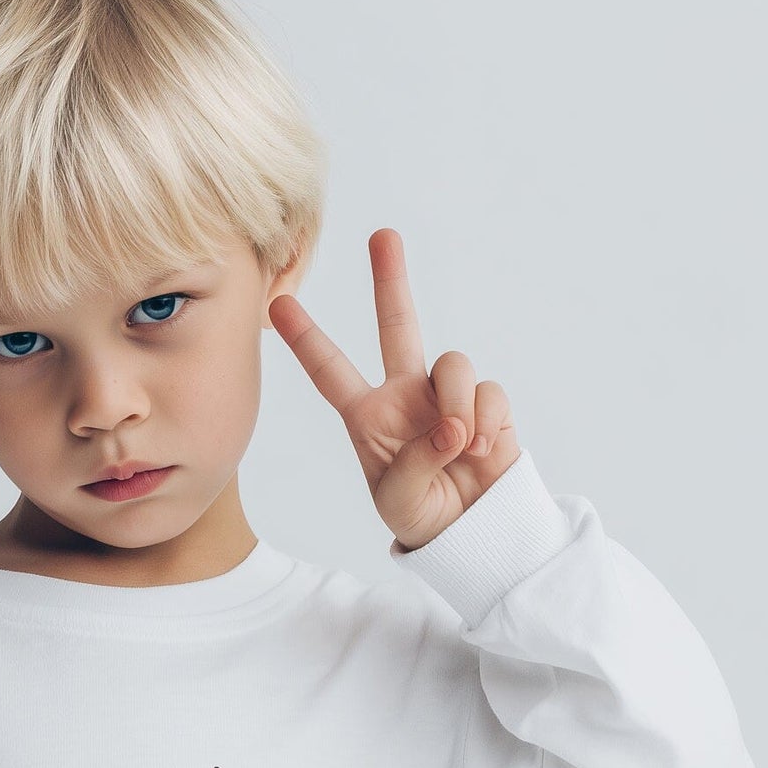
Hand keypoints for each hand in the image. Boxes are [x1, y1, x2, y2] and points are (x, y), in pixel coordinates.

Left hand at [269, 229, 520, 549]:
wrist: (471, 532)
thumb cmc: (421, 515)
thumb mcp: (398, 499)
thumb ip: (415, 462)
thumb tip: (452, 427)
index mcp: (368, 415)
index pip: (331, 371)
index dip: (306, 339)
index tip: (277, 302)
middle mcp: (406, 394)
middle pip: (398, 326)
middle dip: (390, 281)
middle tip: (382, 236)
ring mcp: (447, 395)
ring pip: (453, 364)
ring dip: (457, 403)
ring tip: (459, 447)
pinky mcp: (488, 404)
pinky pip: (490, 392)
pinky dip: (488, 422)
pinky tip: (483, 451)